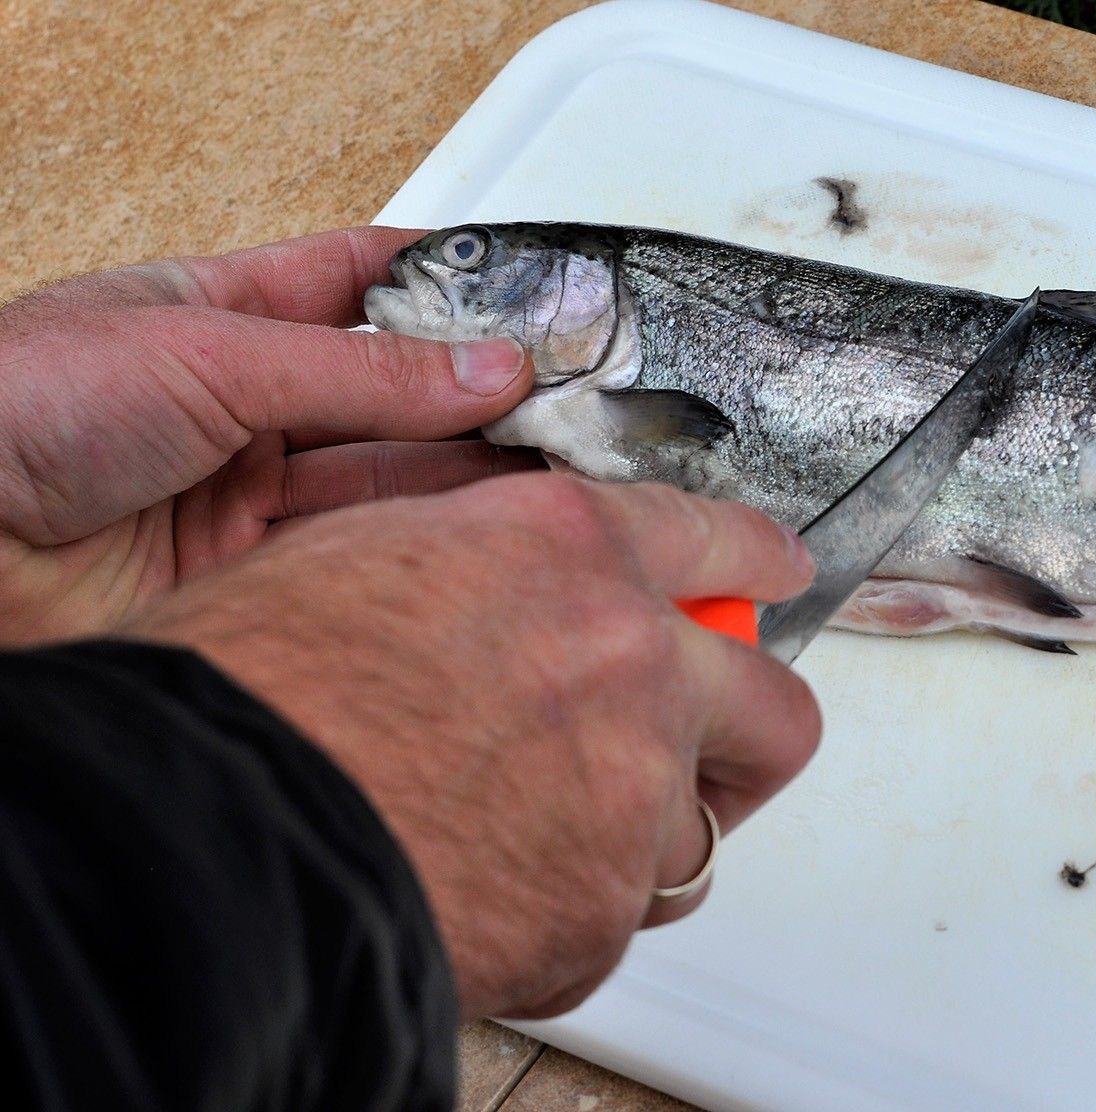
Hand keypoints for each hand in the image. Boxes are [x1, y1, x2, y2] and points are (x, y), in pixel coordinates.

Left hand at [0, 227, 537, 641]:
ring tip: (556, 459)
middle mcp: (242, 406)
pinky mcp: (253, 580)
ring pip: (388, 476)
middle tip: (569, 392)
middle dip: (479, 389)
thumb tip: (487, 368)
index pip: (359, 282)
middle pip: (391, 391)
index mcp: (218, 315)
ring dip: (470, 470)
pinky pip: (361, 554)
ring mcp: (246, 496)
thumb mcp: (206, 353)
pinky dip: (427, 543)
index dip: (448, 282)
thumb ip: (358, 372)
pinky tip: (488, 528)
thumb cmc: (14, 407)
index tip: (534, 291)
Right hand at [124, 473, 821, 1018]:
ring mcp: (629, 789)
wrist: (200, 827)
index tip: (775, 573)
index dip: (753, 559)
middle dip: (749, 737)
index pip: (710, 538)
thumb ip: (480, 568)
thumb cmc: (242, 694)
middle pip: (774, 711)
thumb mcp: (360, 558)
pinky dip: (560, 917)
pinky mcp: (600, 908)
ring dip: (631, 842)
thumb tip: (509, 593)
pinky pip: (610, 919)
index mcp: (563, 552)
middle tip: (706, 754)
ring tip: (531, 841)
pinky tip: (481, 894)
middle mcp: (626, 661)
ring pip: (693, 835)